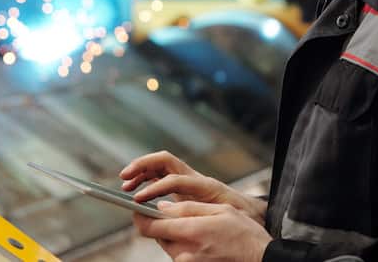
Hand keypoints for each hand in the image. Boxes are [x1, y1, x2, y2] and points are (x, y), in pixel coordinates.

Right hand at [120, 151, 265, 223]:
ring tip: (126, 184)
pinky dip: (148, 179)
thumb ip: (202, 215)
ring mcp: (190, 180)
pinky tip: (138, 191)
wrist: (253, 211)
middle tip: (124, 178)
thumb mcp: (225, 217)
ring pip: (162, 166)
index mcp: (204, 185)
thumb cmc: (241, 215)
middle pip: (165, 161)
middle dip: (143, 166)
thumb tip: (175, 216)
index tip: (139, 199)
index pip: (174, 179)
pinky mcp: (186, 185)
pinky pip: (163, 176)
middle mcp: (195, 178)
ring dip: (142, 171)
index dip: (156, 188)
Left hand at [134, 200, 271, 261]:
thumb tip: (162, 206)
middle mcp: (184, 252)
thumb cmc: (244, 234)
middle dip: (161, 223)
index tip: (138, 208)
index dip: (139, 216)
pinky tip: (202, 241)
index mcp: (190, 232)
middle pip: (157, 236)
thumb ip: (188, 208)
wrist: (261, 259)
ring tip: (197, 229)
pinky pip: (178, 255)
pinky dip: (183, 246)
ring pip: (168, 245)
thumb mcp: (220, 211)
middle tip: (175, 214)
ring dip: (174, 235)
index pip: (149, 227)